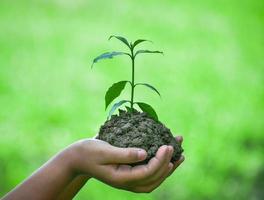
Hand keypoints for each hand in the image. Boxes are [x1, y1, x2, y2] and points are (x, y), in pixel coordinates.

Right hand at [68, 136, 183, 192]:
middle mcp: (127, 182)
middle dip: (168, 163)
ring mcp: (128, 180)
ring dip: (168, 167)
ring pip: (154, 179)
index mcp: (120, 178)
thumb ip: (124, 154)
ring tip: (180, 154)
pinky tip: (167, 156)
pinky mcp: (129, 173)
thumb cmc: (88, 152)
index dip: (160, 160)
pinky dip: (160, 166)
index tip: (167, 145)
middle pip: (154, 179)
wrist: (77, 158)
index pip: (147, 173)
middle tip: (176, 146)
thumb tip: (145, 154)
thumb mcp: (103, 150)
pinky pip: (149, 173)